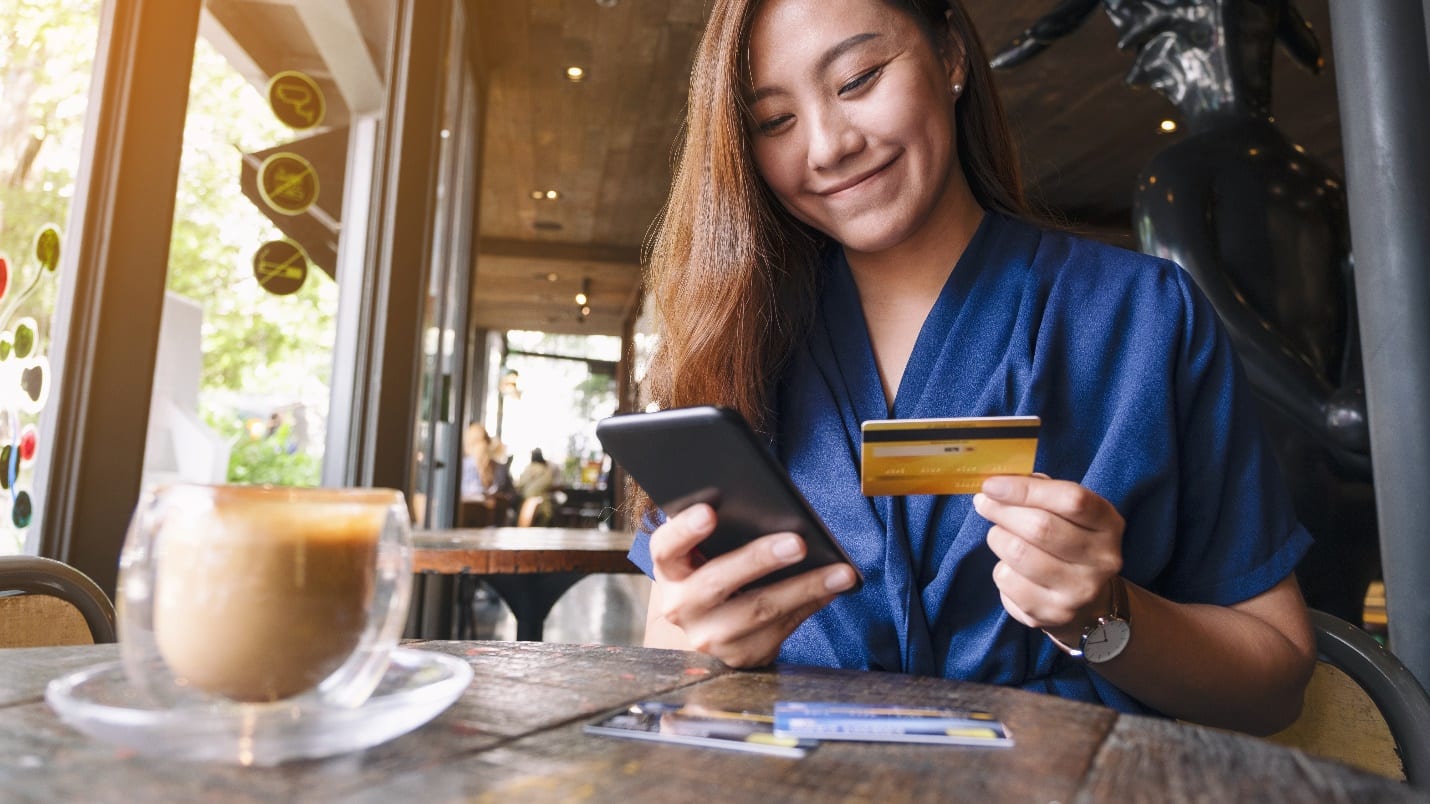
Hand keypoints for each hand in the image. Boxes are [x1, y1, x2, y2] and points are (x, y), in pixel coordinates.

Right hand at [648, 504, 857, 667]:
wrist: (710, 626)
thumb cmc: (715, 570)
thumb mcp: (706, 553)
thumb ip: (725, 534)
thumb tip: (781, 518)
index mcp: (669, 569)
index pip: (666, 547)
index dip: (685, 530)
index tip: (710, 512)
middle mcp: (680, 605)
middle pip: (717, 581)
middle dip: (760, 560)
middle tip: (798, 542)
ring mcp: (708, 636)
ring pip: (758, 611)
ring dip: (805, 588)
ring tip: (840, 572)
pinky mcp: (738, 656)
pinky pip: (780, 629)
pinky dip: (810, 605)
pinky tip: (833, 589)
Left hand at [973, 475, 1124, 648]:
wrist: (1087, 600)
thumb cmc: (1068, 541)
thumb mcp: (1068, 512)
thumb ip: (1041, 491)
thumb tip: (999, 484)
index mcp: (1109, 524)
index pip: (1071, 500)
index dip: (1025, 489)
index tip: (991, 484)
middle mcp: (1102, 560)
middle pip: (1040, 527)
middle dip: (1002, 511)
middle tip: (984, 503)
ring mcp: (1079, 591)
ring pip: (1018, 553)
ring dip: (998, 538)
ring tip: (1000, 535)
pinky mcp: (1053, 613)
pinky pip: (1007, 582)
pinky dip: (1000, 569)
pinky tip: (1011, 567)